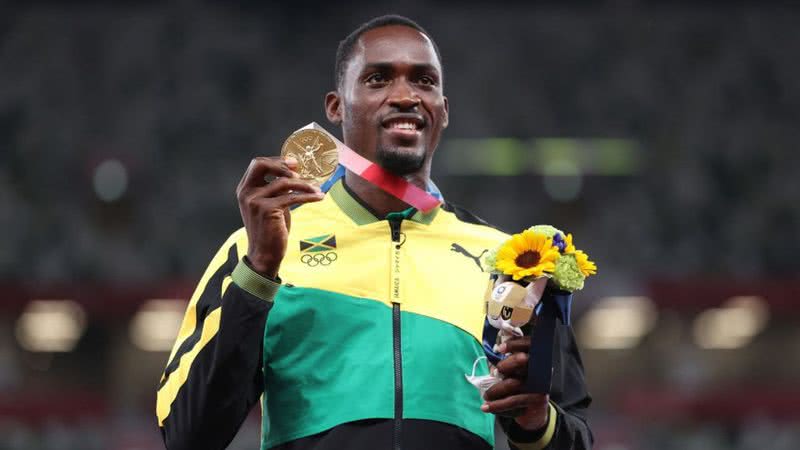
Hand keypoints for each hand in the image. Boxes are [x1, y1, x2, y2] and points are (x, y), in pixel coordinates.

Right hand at [236, 156, 323, 277]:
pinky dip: (308, 196)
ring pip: (283, 182)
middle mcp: (247, 192)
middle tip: (300, 170)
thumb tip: (293, 173)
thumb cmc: (270, 230)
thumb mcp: (270, 205)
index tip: (294, 163)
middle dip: (282, 164)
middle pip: (261, 164)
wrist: (264, 254)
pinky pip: (292, 197)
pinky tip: (319, 197)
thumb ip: (276, 190)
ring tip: (317, 189)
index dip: (277, 161)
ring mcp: (255, 201)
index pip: (257, 164)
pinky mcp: (267, 210)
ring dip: (304, 184)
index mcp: (245, 189)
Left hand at [482, 336, 549, 430]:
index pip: (528, 344)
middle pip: (523, 360)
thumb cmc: (518, 387)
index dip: (515, 344)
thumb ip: (504, 367)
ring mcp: (540, 384)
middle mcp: (540, 369)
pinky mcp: (537, 399)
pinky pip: (514, 401)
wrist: (533, 411)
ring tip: (485, 396)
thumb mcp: (512, 374)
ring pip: (515, 383)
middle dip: (505, 364)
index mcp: (534, 358)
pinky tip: (485, 407)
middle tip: (495, 373)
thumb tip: (492, 368)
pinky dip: (498, 405)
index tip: (500, 348)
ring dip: (495, 390)